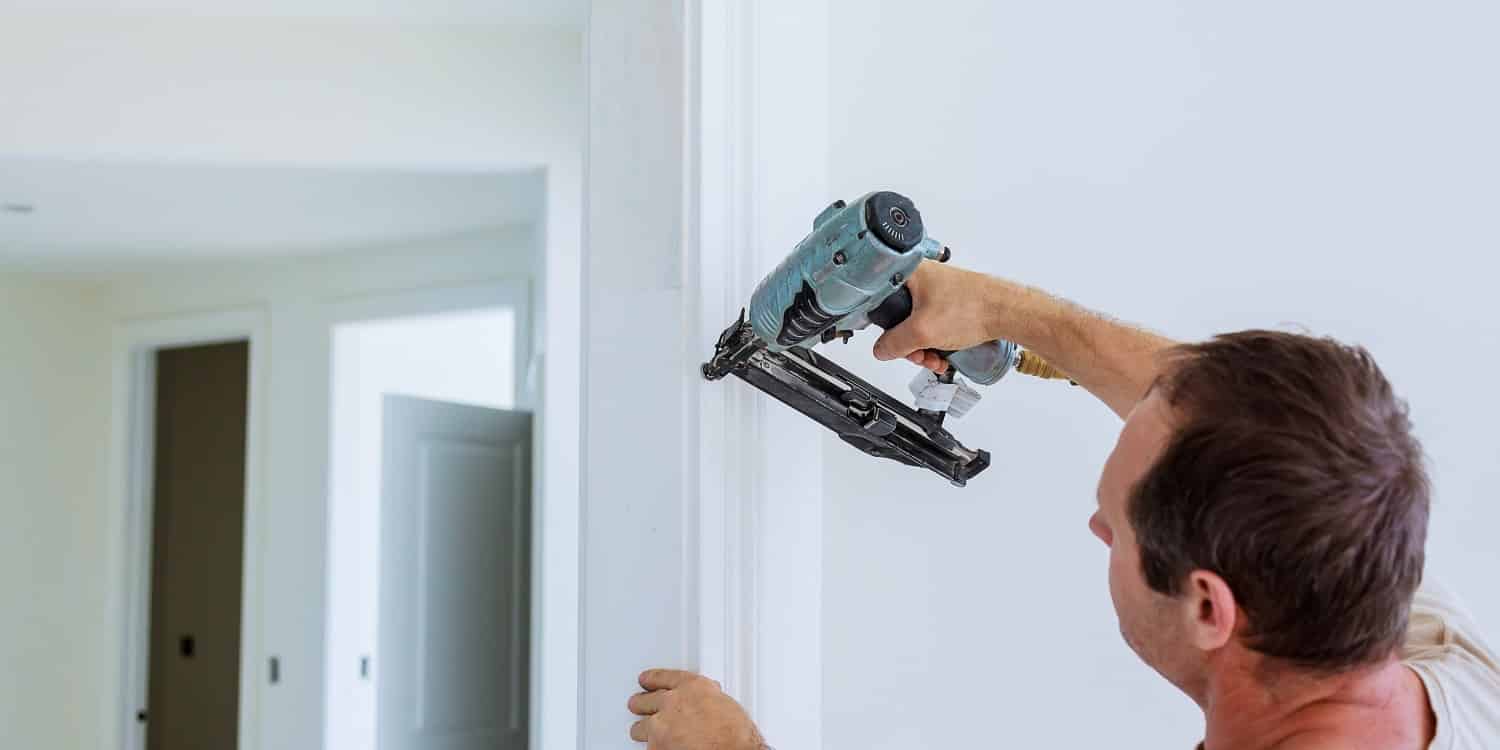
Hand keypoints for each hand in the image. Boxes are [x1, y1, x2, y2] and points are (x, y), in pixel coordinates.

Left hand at [628, 669, 766, 749]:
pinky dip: (655, 749)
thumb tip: (704, 704)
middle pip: (643, 700)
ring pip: (639, 728)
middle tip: (640, 706)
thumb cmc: (736, 737)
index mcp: (691, 687)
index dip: (651, 679)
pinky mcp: (655, 748)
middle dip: (642, 705)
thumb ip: (706, 699)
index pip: (661, 677)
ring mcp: (660, 727)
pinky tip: (664, 748)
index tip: (645, 680)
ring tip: (653, 735)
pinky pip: (648, 748)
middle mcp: (671, 703)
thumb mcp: (725, 705)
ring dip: (645, 731)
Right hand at [872, 260, 1002, 372]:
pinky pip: (934, 326)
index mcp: (910, 274)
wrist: (1007, 313)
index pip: (881, 301)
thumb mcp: (922, 331)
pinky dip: (936, 342)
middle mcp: (923, 279)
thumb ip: (894, 343)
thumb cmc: (973, 308)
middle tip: (919, 355)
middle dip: (910, 344)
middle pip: (901, 318)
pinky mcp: (952, 304)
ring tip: (935, 359)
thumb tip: (881, 350)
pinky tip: (944, 354)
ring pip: (918, 325)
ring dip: (924, 347)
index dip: (885, 327)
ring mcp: (939, 292)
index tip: (892, 341)